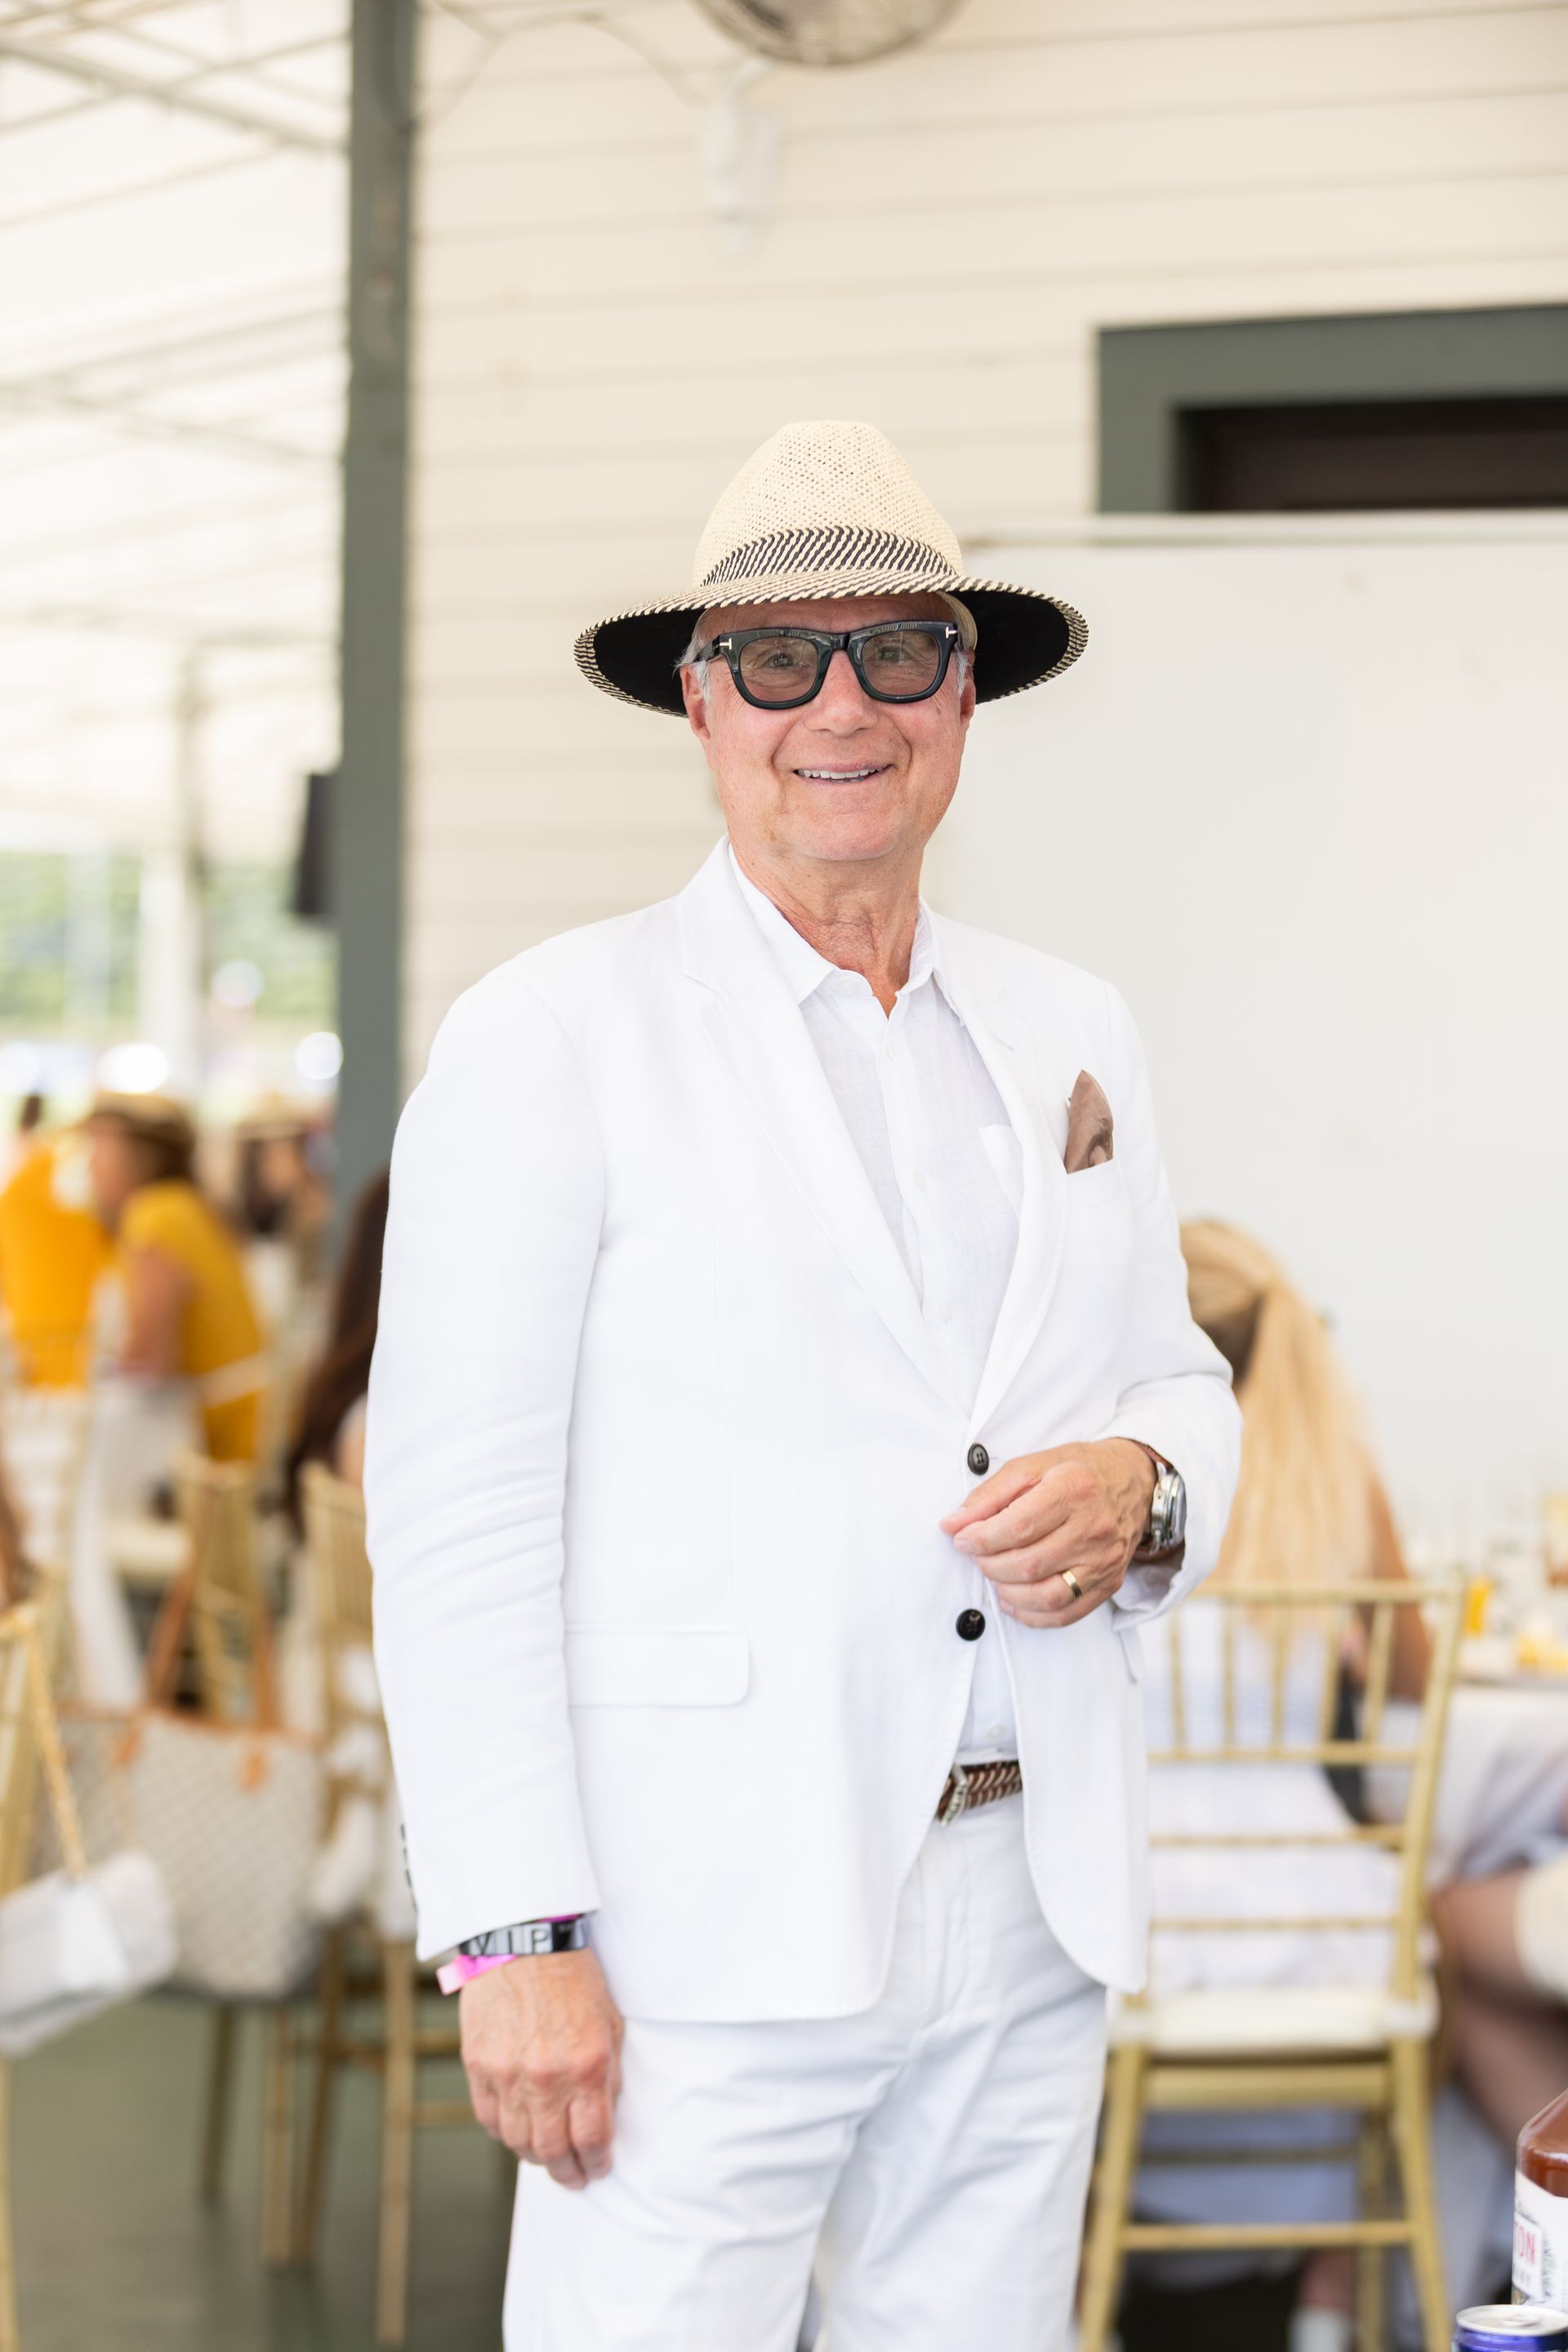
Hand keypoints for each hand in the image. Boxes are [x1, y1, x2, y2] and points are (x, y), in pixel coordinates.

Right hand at [459, 1948, 623, 2188]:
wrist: (523, 1941)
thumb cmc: (571, 1977)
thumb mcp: (609, 2022)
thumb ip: (607, 2075)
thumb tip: (602, 2119)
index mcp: (587, 2066)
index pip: (593, 2138)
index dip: (598, 2162)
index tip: (598, 2167)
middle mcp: (547, 2077)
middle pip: (554, 2151)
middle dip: (568, 2171)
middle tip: (574, 2176)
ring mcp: (508, 2074)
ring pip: (519, 2143)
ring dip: (535, 2157)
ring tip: (546, 2157)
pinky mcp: (478, 2067)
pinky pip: (490, 2120)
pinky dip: (505, 2134)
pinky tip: (518, 2132)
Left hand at [939, 1440, 1155, 1628]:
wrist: (1134, 1483)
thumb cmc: (1077, 1472)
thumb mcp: (1032, 1466)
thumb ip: (989, 1495)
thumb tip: (952, 1524)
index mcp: (1073, 1489)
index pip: (1018, 1526)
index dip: (982, 1538)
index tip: (962, 1539)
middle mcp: (1094, 1527)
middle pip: (1029, 1564)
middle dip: (990, 1565)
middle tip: (978, 1555)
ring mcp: (1105, 1560)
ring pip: (1047, 1596)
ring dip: (1008, 1592)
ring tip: (995, 1575)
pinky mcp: (1109, 1583)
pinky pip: (1066, 1614)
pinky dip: (1031, 1615)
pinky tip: (1013, 1600)